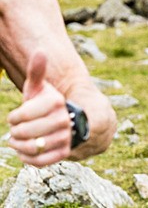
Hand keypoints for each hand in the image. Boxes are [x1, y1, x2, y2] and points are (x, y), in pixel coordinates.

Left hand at [7, 51, 71, 166]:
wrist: (69, 122)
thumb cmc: (45, 104)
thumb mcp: (39, 89)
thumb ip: (37, 72)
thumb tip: (40, 51)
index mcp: (56, 101)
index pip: (21, 115)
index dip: (14, 117)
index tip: (16, 116)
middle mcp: (64, 119)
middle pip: (24, 132)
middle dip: (16, 132)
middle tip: (17, 130)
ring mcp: (66, 137)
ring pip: (31, 147)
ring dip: (20, 146)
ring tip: (20, 141)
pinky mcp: (65, 153)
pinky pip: (40, 160)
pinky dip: (29, 158)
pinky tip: (28, 151)